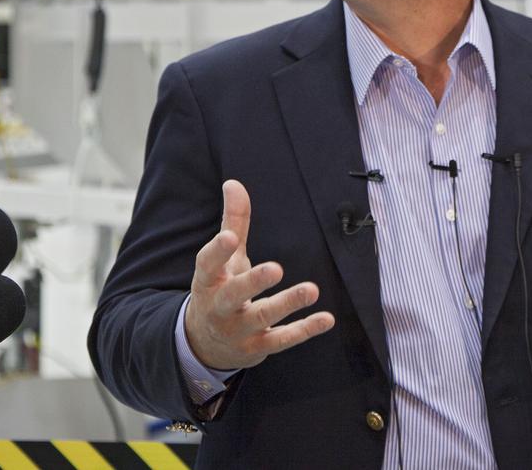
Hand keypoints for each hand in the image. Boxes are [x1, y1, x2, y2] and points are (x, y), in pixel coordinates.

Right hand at [185, 179, 334, 370]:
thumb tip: (233, 183)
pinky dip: (305, 330)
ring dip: (287, 304)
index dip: (217, 251)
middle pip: (234, 294)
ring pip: (262, 318)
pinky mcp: (258, 347)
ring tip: (312, 289)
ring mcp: (239, 329)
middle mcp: (220, 306)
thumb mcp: (224, 259)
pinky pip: (282, 340)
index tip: (230, 237)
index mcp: (208, 280)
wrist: (205, 345)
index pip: (208, 264)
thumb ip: (233, 222)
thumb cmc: (220, 289)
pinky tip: (326, 318)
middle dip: (253, 282)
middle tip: (276, 268)